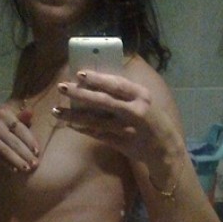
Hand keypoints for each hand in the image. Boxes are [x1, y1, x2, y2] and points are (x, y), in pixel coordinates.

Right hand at [0, 102, 39, 172]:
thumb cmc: (1, 118)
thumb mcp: (10, 114)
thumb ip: (21, 116)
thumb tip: (30, 112)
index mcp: (4, 114)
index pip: (19, 129)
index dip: (29, 141)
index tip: (37, 151)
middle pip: (13, 141)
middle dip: (25, 154)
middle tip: (35, 164)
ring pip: (5, 150)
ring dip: (16, 161)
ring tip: (27, 169)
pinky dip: (6, 163)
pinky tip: (15, 169)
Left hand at [53, 70, 175, 163]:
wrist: (165, 148)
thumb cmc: (152, 119)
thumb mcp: (144, 100)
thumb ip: (124, 92)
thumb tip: (95, 82)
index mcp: (141, 95)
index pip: (116, 84)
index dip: (97, 79)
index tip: (79, 73)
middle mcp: (135, 111)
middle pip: (103, 101)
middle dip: (80, 94)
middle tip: (62, 88)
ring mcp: (127, 129)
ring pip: (96, 121)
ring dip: (74, 116)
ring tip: (57, 111)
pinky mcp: (122, 143)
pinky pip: (98, 135)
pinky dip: (84, 130)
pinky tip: (71, 125)